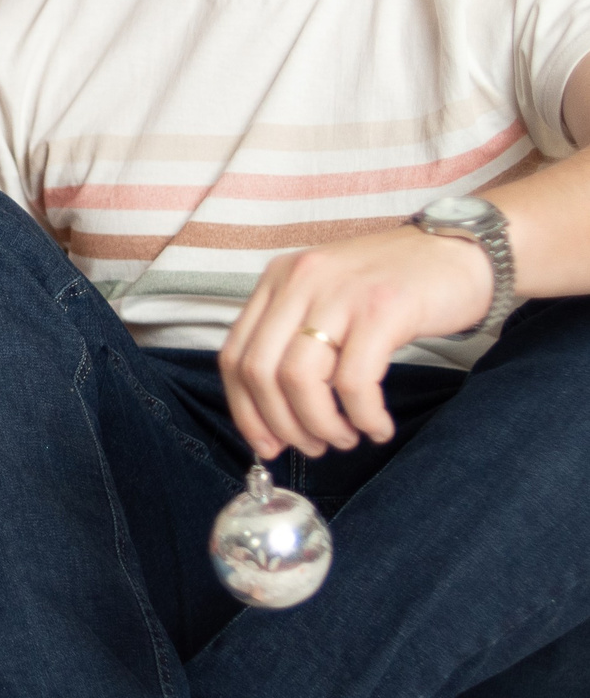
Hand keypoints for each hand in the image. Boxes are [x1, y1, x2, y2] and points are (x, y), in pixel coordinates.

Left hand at [219, 226, 492, 459]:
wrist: (462, 251)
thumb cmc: (394, 286)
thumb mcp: (327, 298)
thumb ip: (294, 340)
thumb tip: (272, 416)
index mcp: (278, 279)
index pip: (234, 355)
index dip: (246, 411)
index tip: (268, 444)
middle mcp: (300, 280)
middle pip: (261, 372)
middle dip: (283, 425)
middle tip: (313, 446)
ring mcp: (340, 291)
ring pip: (300, 380)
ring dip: (321, 425)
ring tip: (346, 437)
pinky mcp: (382, 307)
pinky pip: (354, 381)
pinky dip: (362, 416)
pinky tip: (377, 426)